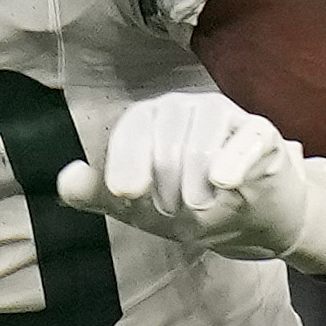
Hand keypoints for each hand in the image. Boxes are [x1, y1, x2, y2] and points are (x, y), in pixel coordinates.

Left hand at [58, 90, 325, 271]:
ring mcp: (225, 116)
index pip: (134, 129)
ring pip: (199, 150)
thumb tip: (65, 181)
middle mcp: (185, 107)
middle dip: (169, 194)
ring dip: (197, 192)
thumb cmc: (191, 205)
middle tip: (180, 213)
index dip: (127, 163)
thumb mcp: (138, 207)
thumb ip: (97, 195)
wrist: (253, 218)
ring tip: (206, 207)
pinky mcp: (260, 133)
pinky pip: (243, 142)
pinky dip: (231, 163)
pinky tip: (223, 182)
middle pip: (165, 149)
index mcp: (152, 118)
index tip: (124, 195)